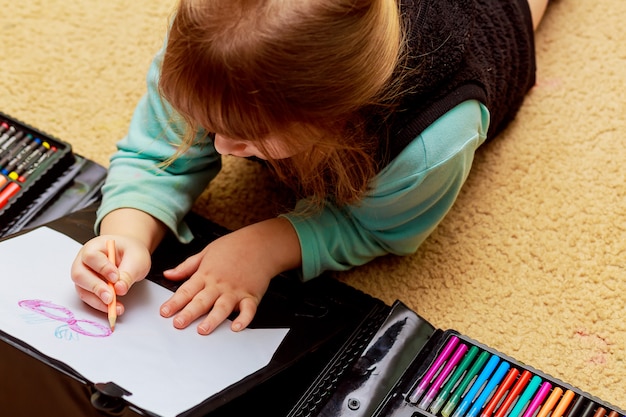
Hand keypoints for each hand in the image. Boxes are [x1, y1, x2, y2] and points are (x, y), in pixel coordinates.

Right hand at [71, 234, 151, 315]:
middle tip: (110, 298)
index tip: (116, 278)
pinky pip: (88, 297)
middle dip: (96, 288)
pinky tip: (113, 307)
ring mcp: (83, 274)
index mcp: (95, 246)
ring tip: (115, 307)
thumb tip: (119, 289)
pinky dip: (99, 304)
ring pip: (82, 289)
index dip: (102, 268)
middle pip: (80, 274)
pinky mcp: (87, 287)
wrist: (129, 254)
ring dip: (97, 300)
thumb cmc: (131, 252)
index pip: (91, 256)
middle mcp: (84, 260)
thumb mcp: (136, 259)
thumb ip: (128, 273)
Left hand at [159, 217, 300, 334]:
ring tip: (203, 330)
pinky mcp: (251, 295)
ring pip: (222, 307)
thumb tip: (168, 274)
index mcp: (206, 274)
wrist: (261, 243)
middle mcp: (219, 284)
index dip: (175, 302)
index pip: (187, 290)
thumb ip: (187, 266)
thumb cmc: (235, 246)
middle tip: (178, 324)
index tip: (164, 312)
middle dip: (189, 313)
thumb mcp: (206, 252)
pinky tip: (237, 327)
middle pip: (202, 300)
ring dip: (212, 319)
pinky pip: (248, 309)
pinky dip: (243, 319)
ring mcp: (236, 290)